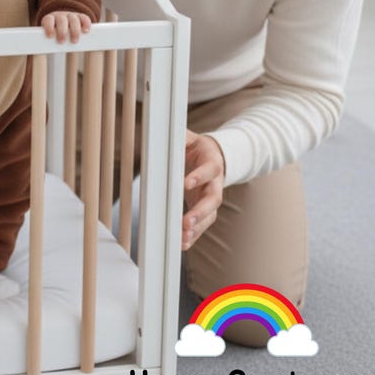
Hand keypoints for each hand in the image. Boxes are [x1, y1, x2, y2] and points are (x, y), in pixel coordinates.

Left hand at [41, 11, 91, 43]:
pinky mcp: (80, 17)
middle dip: (62, 31)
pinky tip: (86, 31)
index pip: (48, 20)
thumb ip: (44, 42)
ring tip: (74, 41)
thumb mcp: (48, 37)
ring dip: (74, 30)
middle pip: (61, 20)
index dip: (49, 27)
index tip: (50, 36)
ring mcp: (71, 15)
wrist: (62, 23)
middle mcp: (60, 16)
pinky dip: (86, 23)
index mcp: (50, 19)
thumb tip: (37, 53)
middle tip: (61, 42)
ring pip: (73, 19)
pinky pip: (84, 18)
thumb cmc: (54, 34)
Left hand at [181, 129, 224, 249]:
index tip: (185, 183)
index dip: (199, 176)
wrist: (213, 156)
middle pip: (213, 199)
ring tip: (183, 238)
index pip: (209, 170)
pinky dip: (193, 236)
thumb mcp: (189, 137)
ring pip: (210, 215)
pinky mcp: (205, 209)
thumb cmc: (197, 147)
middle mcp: (215, 182)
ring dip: (197, 228)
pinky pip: (202, 225)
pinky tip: (182, 244)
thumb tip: (159, 131)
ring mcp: (211, 198)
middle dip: (200, 211)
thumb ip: (178, 136)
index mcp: (212, 162)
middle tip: (186, 222)